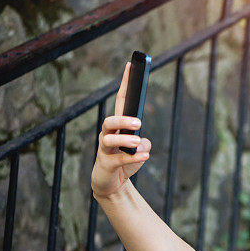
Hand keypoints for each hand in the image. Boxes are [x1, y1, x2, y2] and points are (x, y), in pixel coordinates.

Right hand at [91, 61, 152, 199]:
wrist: (113, 185)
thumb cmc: (125, 162)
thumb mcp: (140, 151)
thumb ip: (144, 143)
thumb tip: (142, 142)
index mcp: (118, 126)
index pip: (121, 100)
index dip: (126, 83)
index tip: (132, 65)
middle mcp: (108, 134)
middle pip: (111, 120)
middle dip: (123, 118)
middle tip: (139, 122)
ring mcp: (105, 149)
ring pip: (109, 139)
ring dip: (124, 139)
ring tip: (137, 140)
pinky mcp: (106, 164)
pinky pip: (119, 159)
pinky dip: (133, 158)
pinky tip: (144, 156)